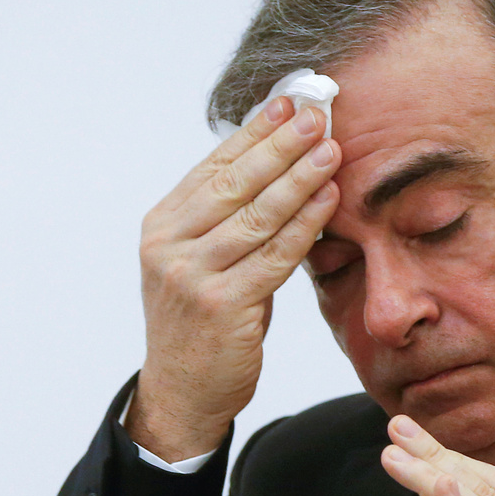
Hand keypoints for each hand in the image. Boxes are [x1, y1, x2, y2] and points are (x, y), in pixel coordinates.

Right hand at [127, 101, 340, 460]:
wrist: (182, 394)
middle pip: (234, 183)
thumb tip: (280, 168)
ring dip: (298, 178)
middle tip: (317, 114)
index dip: (253, 132)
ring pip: (255, 215)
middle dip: (279, 144)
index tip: (287, 102)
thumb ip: (230, 222)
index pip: (214, 166)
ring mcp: (190, 275)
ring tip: (331, 149)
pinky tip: (328, 200)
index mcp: (163, 225)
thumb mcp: (205, 263)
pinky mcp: (220, 305)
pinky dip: (304, 225)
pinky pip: (272, 256)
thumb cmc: (204, 324)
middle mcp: (169, 244)